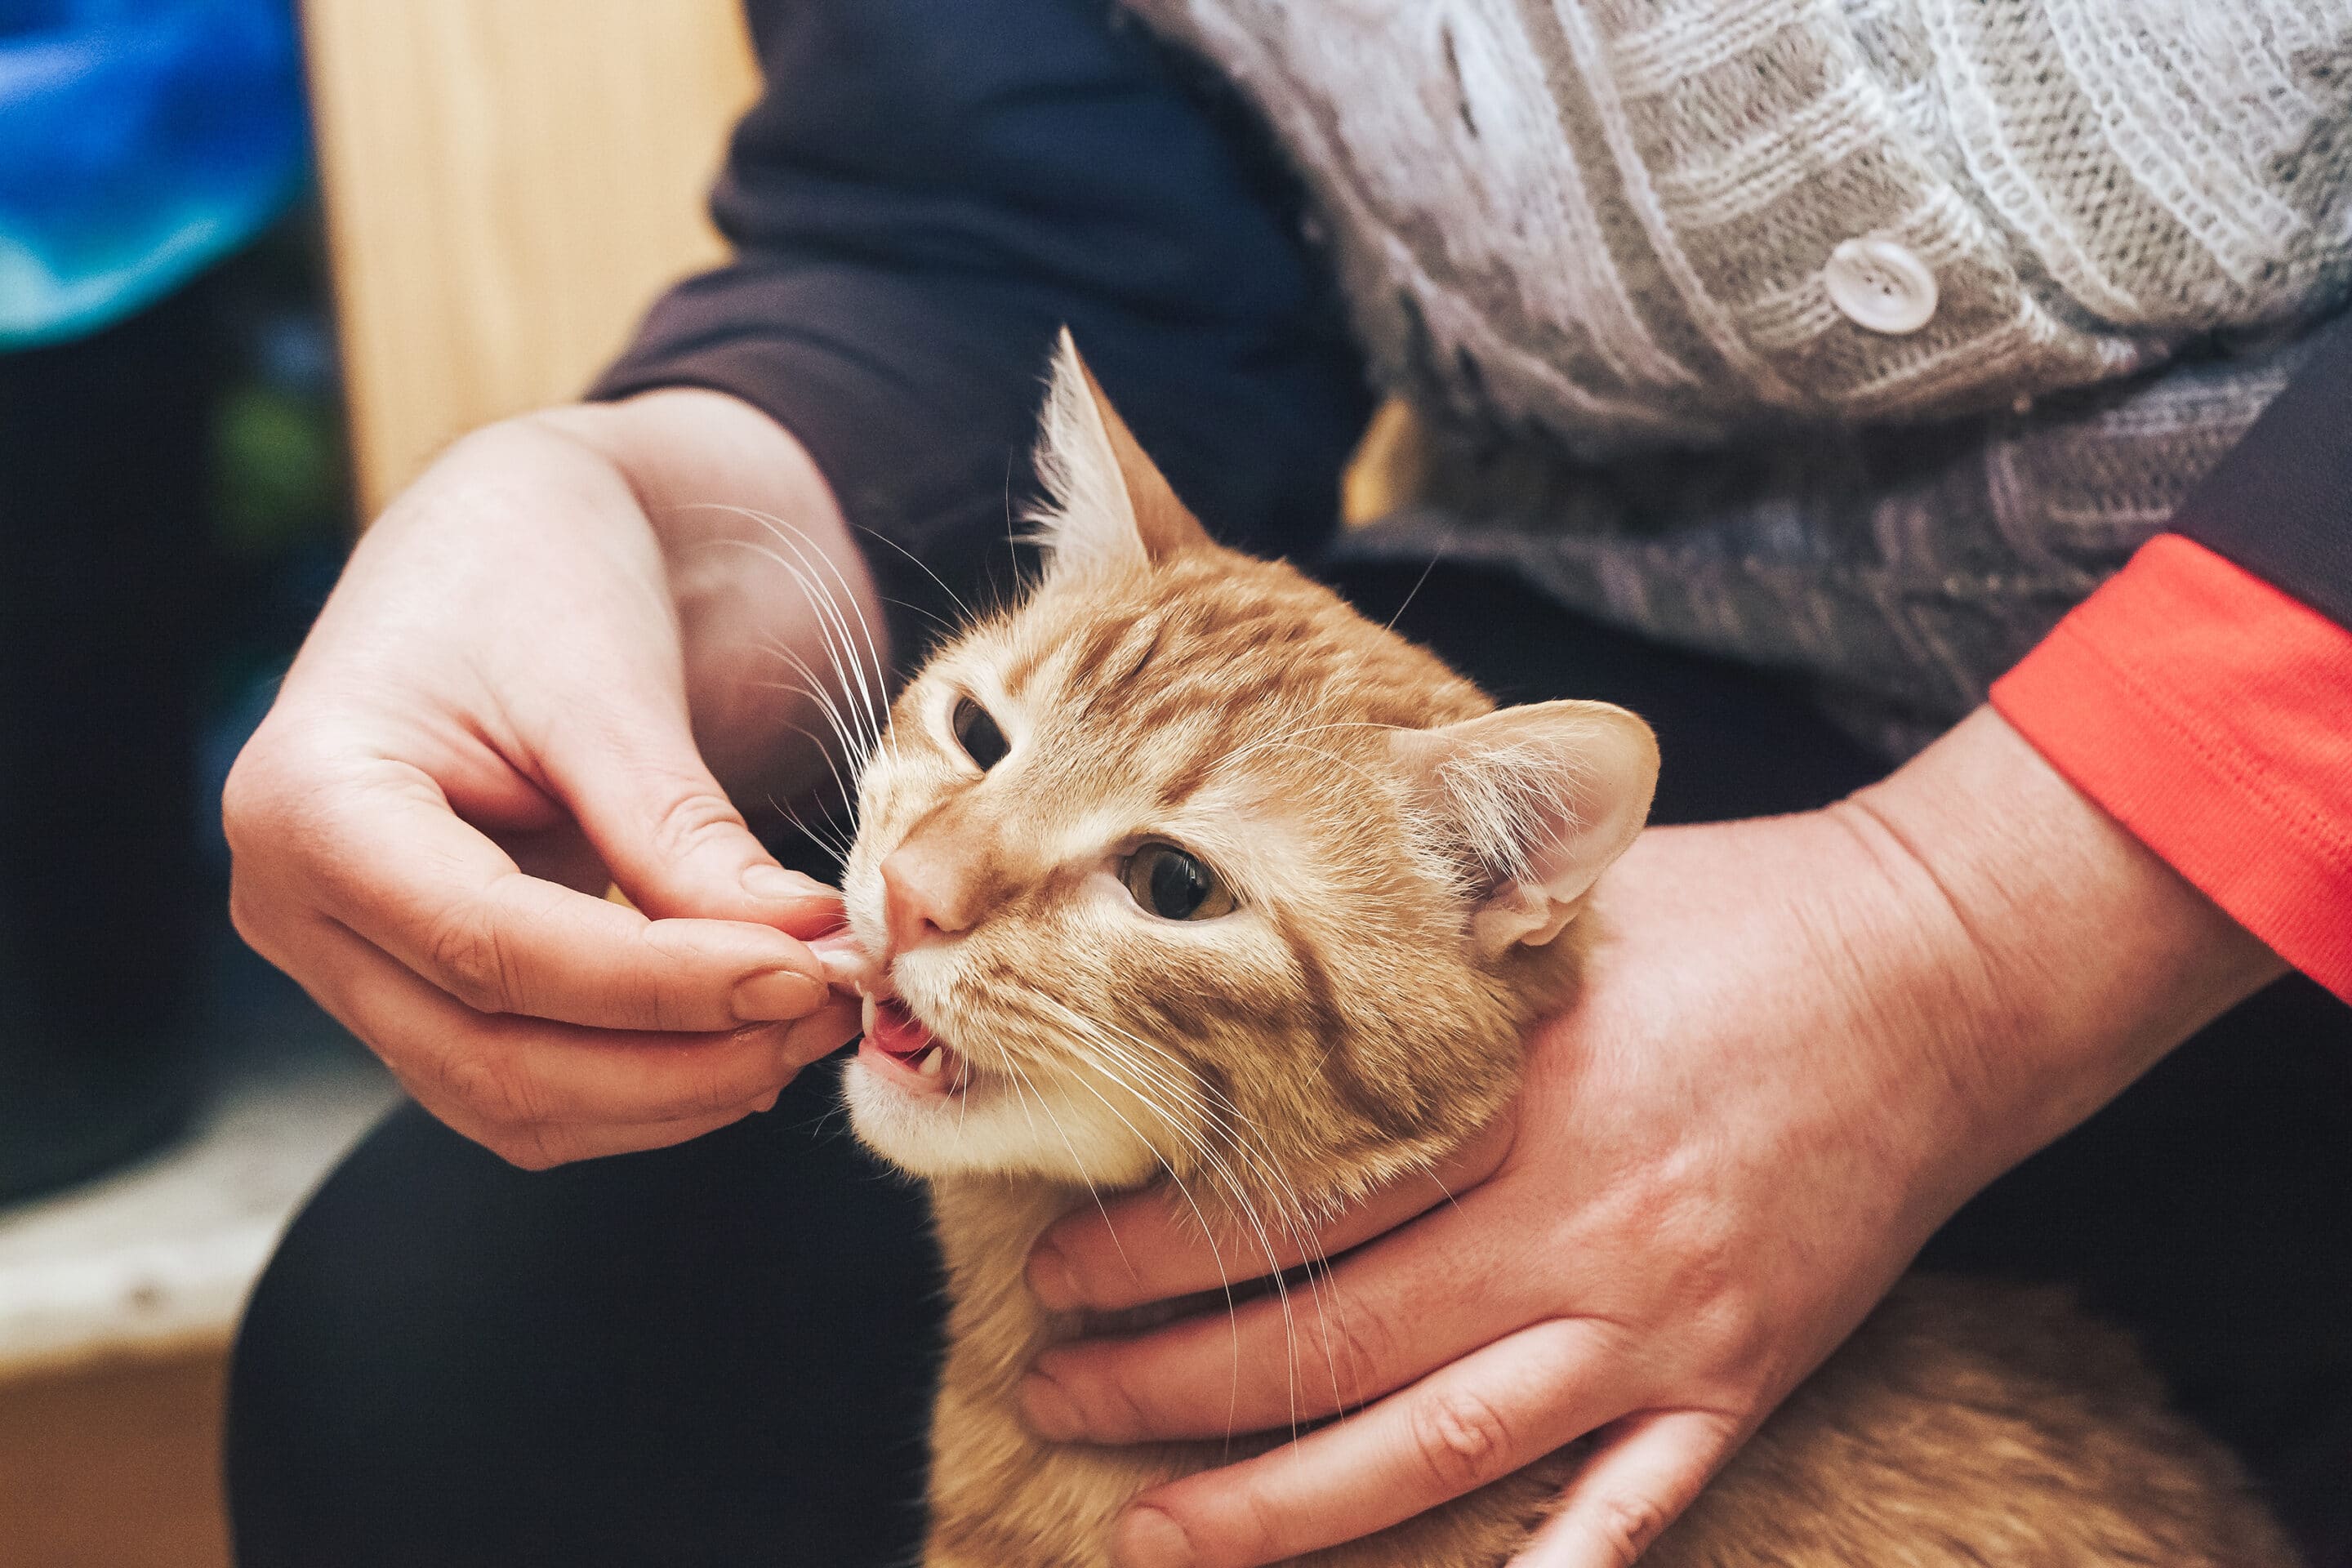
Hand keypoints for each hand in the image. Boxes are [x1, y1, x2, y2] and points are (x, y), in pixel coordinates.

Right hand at [225, 390, 885, 1166]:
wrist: (518, 539)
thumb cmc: (545, 573)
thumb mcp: (611, 687)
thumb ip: (683, 833)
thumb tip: (801, 957)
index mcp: (307, 802)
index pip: (491, 945)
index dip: (663, 985)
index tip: (806, 971)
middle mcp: (296, 906)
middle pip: (492, 1058)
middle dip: (681, 1062)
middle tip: (830, 1012)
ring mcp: (348, 965)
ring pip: (512, 1103)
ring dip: (676, 1092)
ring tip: (811, 1023)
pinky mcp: (419, 994)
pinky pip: (528, 1088)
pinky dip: (648, 1087)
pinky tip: (750, 1040)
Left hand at [1018, 710, 2281, 1567]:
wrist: (1951, 969)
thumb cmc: (1743, 910)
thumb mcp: (1560, 900)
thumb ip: (1425, 951)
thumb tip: (1259, 953)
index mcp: (1526, 1098)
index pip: (1303, 1205)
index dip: (1163, 1254)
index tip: (1059, 1271)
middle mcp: (1586, 1228)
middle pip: (1344, 1341)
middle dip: (1175, 1386)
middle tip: (1054, 1394)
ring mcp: (1666, 1321)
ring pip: (1446, 1448)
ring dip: (1287, 1507)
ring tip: (1156, 1534)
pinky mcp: (1741, 1375)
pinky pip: (1631, 1511)